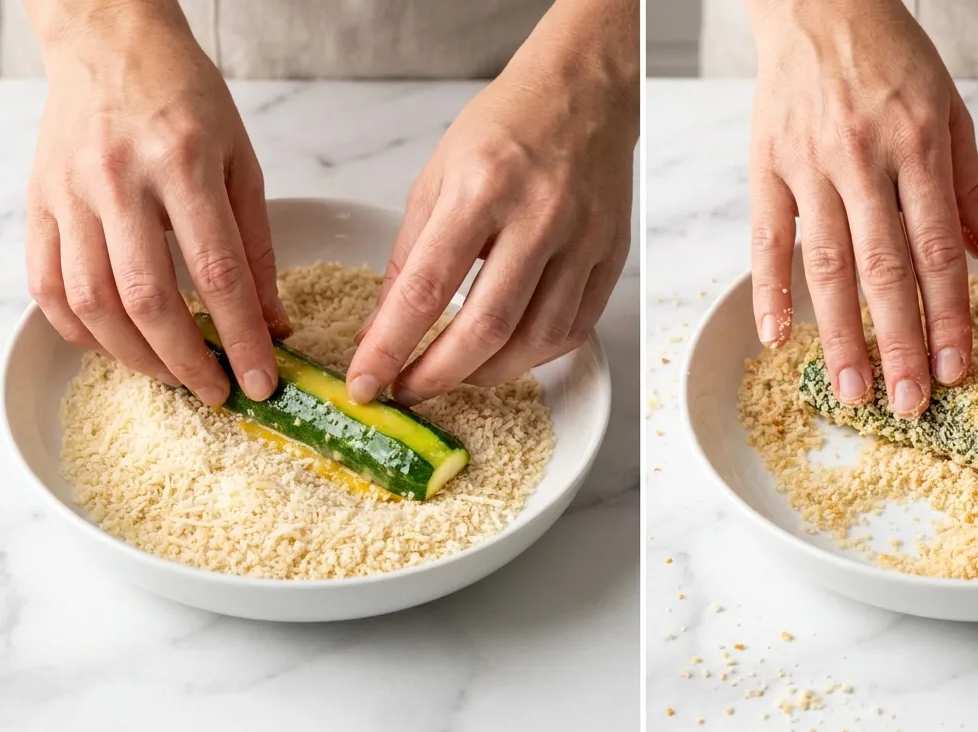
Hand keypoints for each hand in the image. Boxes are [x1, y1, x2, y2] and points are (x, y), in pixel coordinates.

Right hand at [25, 1, 286, 405]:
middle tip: (217, 392)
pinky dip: (81, 332)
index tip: (261, 382)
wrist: (109, 42)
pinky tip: (119, 347)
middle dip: (187, 362)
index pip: (217, 274)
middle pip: (147, 299)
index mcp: (182, 164)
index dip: (241, 338)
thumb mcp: (242, 162)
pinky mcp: (39, 204)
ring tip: (174, 376)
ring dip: (135, 357)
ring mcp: (69, 194)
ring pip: (91, 302)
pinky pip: (48, 287)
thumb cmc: (185, 99)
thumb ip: (258, 246)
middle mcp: (119, 181)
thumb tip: (273, 323)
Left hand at [347, 0, 637, 404]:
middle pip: (487, 326)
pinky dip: (535, 355)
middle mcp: (539, 216)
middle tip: (408, 391)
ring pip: (536, 339)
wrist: (583, 94)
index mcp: (481, 188)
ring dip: (488, 373)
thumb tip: (385, 326)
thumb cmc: (505, 128)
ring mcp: (582, 239)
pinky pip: (574, 329)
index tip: (367, 380)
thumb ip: (409, 254)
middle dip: (439, 374)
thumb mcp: (436, 177)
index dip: (390, 345)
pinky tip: (507, 353)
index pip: (426, 287)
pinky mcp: (610, 256)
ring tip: (457, 376)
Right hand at [746, 0, 977, 415]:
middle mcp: (863, 160)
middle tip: (906, 403)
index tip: (955, 369)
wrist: (819, 2)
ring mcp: (809, 165)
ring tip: (851, 389)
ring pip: (825, 264)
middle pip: (883, 268)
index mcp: (918, 146)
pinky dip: (770, 291)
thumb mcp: (950, 109)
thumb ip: (970, 189)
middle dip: (897, 342)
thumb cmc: (891, 56)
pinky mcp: (766, 166)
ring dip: (838, 334)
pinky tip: (778, 338)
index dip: (946, 314)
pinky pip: (766, 239)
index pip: (937, 248)